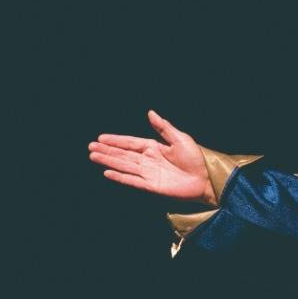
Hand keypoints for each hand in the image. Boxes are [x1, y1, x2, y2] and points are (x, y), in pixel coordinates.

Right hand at [89, 110, 214, 203]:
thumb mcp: (180, 139)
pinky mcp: (152, 186)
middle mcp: (149, 160)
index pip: (131, 143)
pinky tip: (107, 172)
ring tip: (93, 156)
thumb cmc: (197, 158)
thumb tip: (150, 112)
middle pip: (124, 155)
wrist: (207, 179)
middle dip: (107, 151)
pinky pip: (133, 180)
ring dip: (109, 161)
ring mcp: (149, 173)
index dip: (116, 140)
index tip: (100, 137)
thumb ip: (163, 128)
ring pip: (124, 166)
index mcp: (155, 148)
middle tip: (90, 147)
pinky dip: (120, 177)